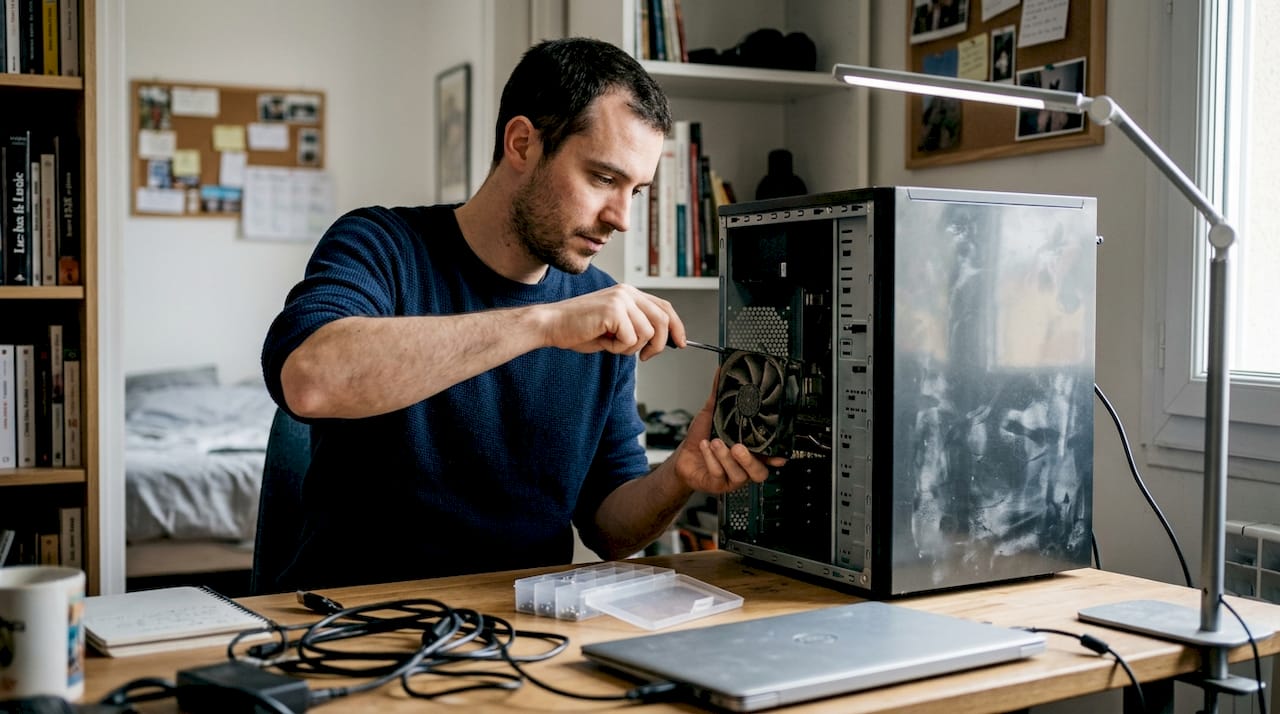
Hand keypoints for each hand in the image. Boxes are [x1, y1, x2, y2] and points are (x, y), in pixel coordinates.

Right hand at [543, 284, 684, 360]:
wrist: (551, 325)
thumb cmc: (579, 329)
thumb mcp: (614, 327)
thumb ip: (636, 327)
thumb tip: (662, 340)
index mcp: (628, 293)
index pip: (663, 307)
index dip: (676, 326)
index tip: (680, 343)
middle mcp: (627, 292)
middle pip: (662, 319)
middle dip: (658, 344)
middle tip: (645, 357)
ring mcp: (620, 299)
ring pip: (648, 332)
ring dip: (631, 348)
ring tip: (611, 344)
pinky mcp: (613, 310)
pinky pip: (631, 339)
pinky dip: (618, 349)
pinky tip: (603, 342)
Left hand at [673, 374, 786, 493]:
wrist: (683, 456)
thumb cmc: (701, 438)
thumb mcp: (711, 415)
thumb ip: (718, 397)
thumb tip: (719, 374)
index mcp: (749, 451)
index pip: (769, 456)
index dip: (776, 457)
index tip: (778, 455)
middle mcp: (744, 466)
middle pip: (760, 472)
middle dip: (749, 460)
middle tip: (738, 447)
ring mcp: (732, 477)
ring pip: (739, 474)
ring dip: (726, 458)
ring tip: (716, 443)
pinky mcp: (719, 484)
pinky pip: (719, 475)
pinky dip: (711, 460)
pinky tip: (705, 448)